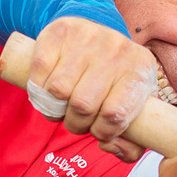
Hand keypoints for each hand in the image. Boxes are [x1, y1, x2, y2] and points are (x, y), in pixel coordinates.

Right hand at [23, 15, 173, 162]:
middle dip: (75, 123)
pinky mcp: (61, 30)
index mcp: (140, 72)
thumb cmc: (116, 82)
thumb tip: (108, 146)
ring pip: (58, 90)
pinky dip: (37, 88)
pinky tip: (46, 88)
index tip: (97, 131)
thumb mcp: (133, 109)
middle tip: (76, 119)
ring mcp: (89, 37)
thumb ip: (131, 143)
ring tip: (61, 104)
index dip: (101, 131)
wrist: (98, 34)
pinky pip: (40, 69)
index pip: (116, 114)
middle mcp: (117, 50)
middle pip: (83, 105)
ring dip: (53, 107)